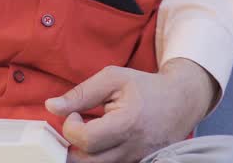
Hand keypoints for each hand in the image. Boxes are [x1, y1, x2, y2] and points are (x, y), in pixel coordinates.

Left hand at [45, 59, 216, 162]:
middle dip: (72, 144)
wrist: (181, 102)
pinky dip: (97, 156)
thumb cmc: (145, 88)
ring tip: (88, 131)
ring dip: (83, 152)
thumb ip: (81, 93)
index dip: (70, 126)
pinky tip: (99, 140)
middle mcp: (132, 148)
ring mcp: (136, 159)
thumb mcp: (112, 79)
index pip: (85, 139)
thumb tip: (51, 106)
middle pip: (86, 161)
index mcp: (127, 124)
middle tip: (77, 125)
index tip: (75, 113)